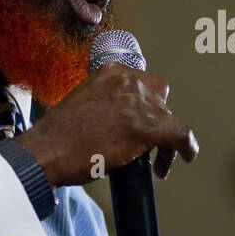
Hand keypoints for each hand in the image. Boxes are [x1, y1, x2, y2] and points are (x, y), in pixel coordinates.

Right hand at [15, 62, 198, 186]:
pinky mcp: (147, 128)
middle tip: (147, 145)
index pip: (145, 84)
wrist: (47, 150)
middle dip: (156, 122)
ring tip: (156, 163)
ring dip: (164, 142)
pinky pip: (181, 135)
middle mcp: (129, 82)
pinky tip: (186, 156)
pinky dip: (186, 147)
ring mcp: (139, 104)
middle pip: (160, 101)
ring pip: (169, 120)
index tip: (142, 122)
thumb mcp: (83, 99)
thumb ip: (106, 99)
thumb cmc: (59, 133)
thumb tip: (123, 117)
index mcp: (112, 72)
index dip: (148, 106)